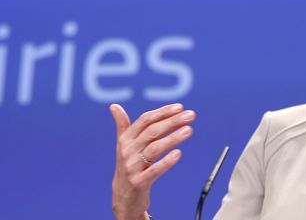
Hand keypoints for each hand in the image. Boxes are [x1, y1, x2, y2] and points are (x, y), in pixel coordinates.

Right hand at [110, 103, 196, 219]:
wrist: (123, 199)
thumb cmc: (128, 167)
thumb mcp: (123, 146)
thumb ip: (122, 125)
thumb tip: (114, 106)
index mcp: (126, 140)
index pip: (145, 120)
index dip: (162, 112)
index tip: (179, 107)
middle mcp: (127, 151)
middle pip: (152, 132)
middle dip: (172, 121)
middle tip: (190, 115)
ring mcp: (132, 167)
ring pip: (155, 149)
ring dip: (173, 138)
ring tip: (189, 130)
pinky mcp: (139, 182)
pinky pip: (155, 170)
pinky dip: (167, 161)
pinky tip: (178, 153)